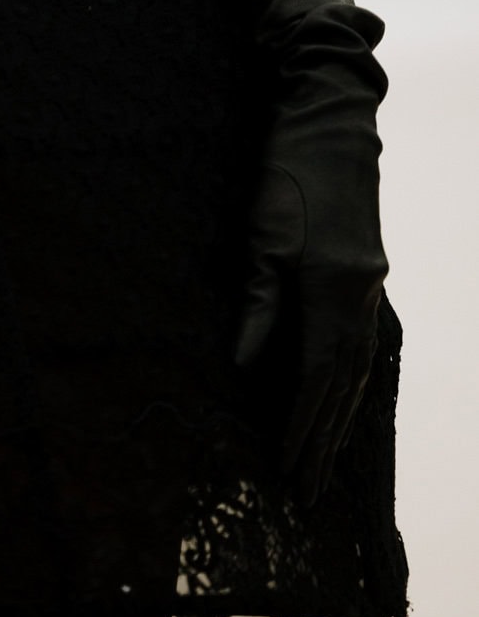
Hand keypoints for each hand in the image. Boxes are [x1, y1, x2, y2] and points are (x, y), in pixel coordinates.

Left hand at [234, 128, 384, 506]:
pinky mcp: (366, 275)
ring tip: (323, 463)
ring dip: (340, 419)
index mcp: (333, 287)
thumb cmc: (286, 172)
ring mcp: (369, 286)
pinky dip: (351, 384)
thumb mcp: (262, 235)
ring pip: (359, 370)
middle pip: (344, 385)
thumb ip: (259, 303)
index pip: (319, 374)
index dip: (302, 423)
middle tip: (307, 491)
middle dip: (323, 440)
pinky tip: (343, 405)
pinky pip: (362, 346)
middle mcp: (360, 294)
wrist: (330, 125)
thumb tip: (247, 364)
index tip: (286, 464)